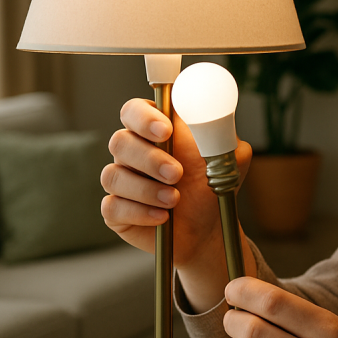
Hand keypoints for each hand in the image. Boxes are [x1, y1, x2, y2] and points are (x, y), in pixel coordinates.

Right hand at [100, 98, 254, 307]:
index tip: (166, 131)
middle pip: (120, 141)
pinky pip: (112, 207)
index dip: (144, 117)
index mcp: (155, 130)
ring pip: (113, 175)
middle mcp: (133, 152)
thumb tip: (214, 118)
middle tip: (176, 173)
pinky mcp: (116, 210)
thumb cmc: (210, 186)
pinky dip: (139, 212)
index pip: (135, 110)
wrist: (207, 227)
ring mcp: (122, 180)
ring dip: (146, 189)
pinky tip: (161, 216)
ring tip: (175, 199)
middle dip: (150, 158)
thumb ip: (219, 134)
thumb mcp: (225, 157)